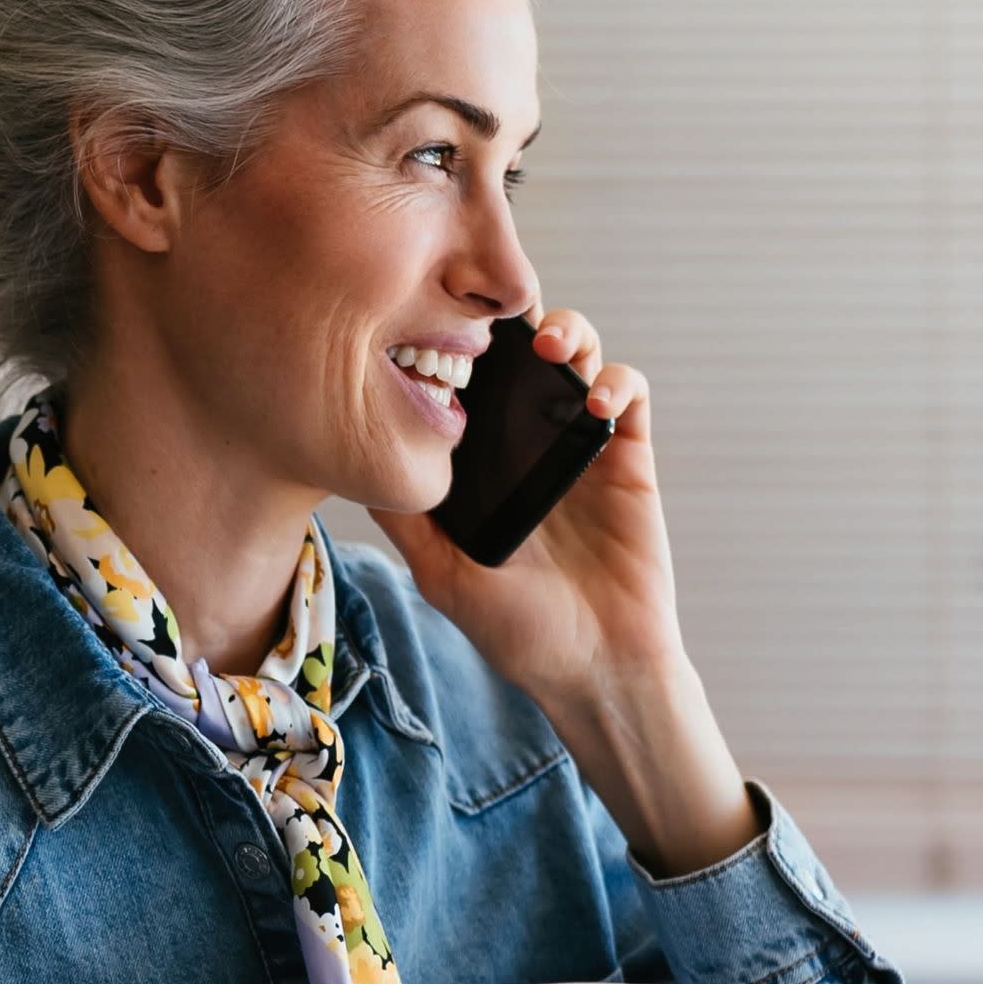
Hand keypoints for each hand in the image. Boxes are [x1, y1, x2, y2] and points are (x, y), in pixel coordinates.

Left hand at [369, 309, 758, 876]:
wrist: (594, 665)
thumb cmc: (517, 629)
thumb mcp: (441, 574)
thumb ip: (404, 521)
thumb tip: (353, 468)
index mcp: (482, 458)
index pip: (468, 378)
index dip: (453, 340)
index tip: (432, 325)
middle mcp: (527, 440)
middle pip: (521, 349)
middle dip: (512, 318)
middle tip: (498, 319)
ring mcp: (578, 443)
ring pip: (578, 355)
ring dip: (569, 333)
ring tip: (550, 348)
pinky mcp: (626, 457)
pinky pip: (629, 395)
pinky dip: (616, 383)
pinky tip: (594, 406)